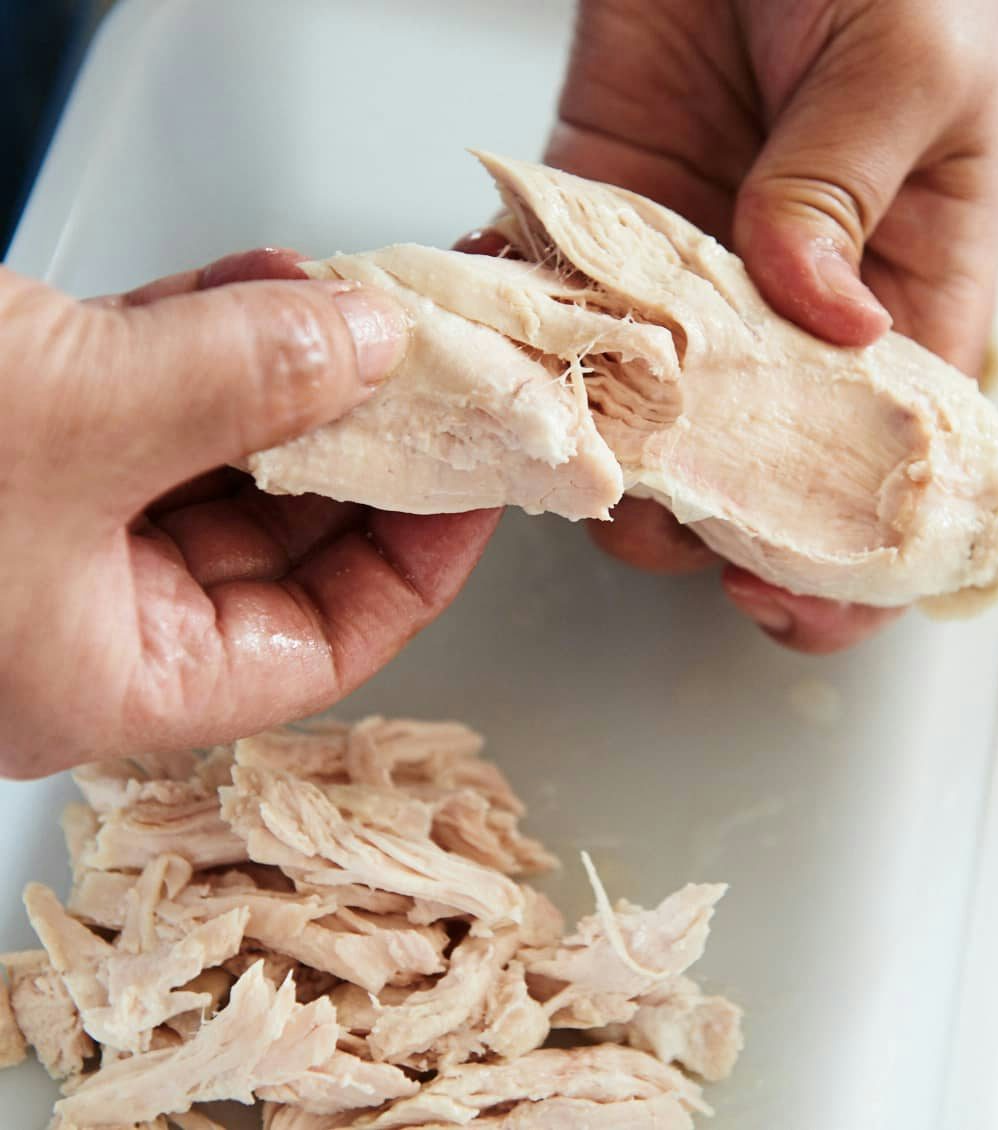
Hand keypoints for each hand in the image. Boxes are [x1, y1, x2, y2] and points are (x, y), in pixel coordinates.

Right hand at [0, 251, 498, 776]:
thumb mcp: (72, 422)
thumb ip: (237, 383)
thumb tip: (369, 344)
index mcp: (111, 680)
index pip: (325, 642)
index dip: (420, 560)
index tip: (481, 477)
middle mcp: (88, 612)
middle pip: (284, 537)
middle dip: (363, 437)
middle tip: (438, 368)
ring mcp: (52, 518)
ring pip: (218, 451)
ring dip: (288, 368)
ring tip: (353, 302)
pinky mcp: (19, 426)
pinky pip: (147, 388)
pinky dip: (206, 330)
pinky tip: (267, 281)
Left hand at [541, 0, 997, 651]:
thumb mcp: (908, 57)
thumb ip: (852, 186)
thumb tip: (819, 311)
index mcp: (902, 293)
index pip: (884, 468)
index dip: (839, 556)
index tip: (779, 599)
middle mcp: (789, 319)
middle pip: (749, 476)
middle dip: (702, 523)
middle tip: (656, 513)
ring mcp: (685, 295)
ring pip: (642, 430)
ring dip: (603, 457)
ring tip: (571, 448)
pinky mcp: (595, 246)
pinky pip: (560, 334)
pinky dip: (527, 363)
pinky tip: (506, 375)